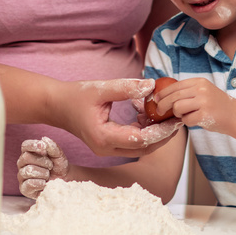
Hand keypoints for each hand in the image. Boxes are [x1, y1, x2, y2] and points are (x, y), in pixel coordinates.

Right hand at [17, 137, 68, 199]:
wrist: (63, 180)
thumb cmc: (58, 165)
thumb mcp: (58, 155)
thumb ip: (52, 147)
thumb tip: (44, 139)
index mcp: (29, 152)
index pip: (25, 145)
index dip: (33, 145)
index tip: (43, 147)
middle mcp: (22, 163)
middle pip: (26, 157)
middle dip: (43, 161)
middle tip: (50, 165)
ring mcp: (22, 176)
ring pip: (28, 171)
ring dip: (43, 173)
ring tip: (48, 175)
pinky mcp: (24, 188)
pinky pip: (28, 184)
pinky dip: (40, 183)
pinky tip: (45, 183)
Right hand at [54, 79, 180, 157]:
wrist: (57, 105)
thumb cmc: (76, 96)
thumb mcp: (101, 88)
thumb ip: (126, 88)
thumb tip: (151, 85)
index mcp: (104, 137)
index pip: (140, 139)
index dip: (161, 131)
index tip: (175, 119)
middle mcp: (107, 148)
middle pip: (144, 148)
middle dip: (164, 135)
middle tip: (178, 117)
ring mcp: (108, 148)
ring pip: (140, 146)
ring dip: (155, 132)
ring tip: (166, 112)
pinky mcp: (110, 143)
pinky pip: (133, 140)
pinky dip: (144, 129)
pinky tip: (147, 111)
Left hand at [156, 78, 235, 132]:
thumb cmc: (217, 106)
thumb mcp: (204, 92)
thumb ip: (188, 92)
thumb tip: (163, 96)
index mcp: (199, 82)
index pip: (175, 85)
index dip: (163, 93)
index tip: (156, 99)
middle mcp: (201, 89)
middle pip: (173, 96)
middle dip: (162, 105)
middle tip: (159, 112)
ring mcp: (204, 102)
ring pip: (177, 108)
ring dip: (177, 114)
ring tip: (184, 116)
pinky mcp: (205, 115)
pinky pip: (186, 120)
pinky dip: (187, 122)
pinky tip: (194, 121)